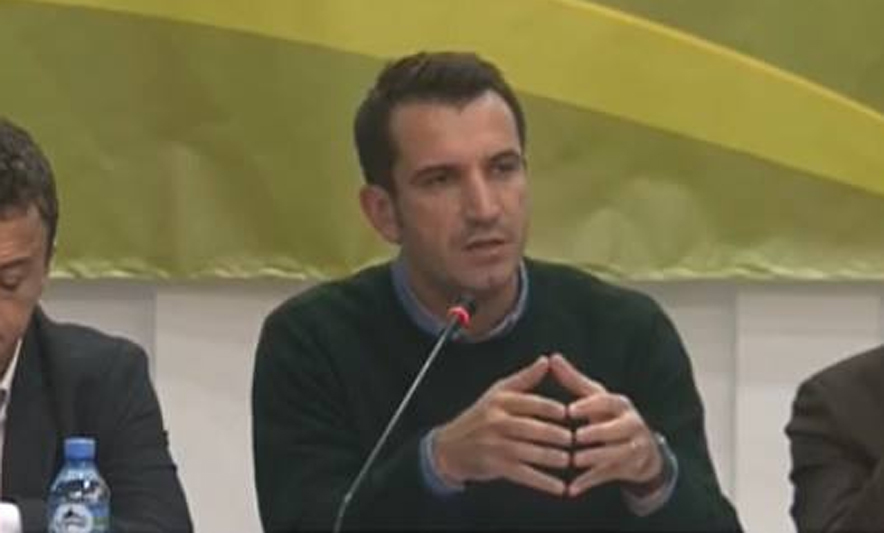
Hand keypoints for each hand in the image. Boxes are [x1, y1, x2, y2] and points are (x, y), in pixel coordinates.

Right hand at [433, 356, 572, 495]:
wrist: (450, 447)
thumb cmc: (479, 417)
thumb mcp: (497, 393)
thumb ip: (525, 378)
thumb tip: (546, 360)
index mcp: (499, 402)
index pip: (528, 403)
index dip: (549, 408)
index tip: (568, 413)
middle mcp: (495, 422)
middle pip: (530, 428)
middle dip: (554, 435)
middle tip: (575, 440)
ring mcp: (494, 445)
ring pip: (528, 452)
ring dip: (550, 458)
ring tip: (570, 461)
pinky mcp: (495, 466)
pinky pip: (523, 474)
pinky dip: (543, 482)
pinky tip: (559, 487)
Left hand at [549, 353, 662, 496]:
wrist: (642, 448)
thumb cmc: (609, 416)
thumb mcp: (596, 397)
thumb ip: (574, 380)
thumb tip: (552, 357)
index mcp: (621, 405)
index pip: (608, 402)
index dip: (589, 405)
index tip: (570, 410)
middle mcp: (632, 425)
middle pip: (618, 429)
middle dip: (598, 433)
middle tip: (576, 437)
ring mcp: (633, 449)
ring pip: (616, 454)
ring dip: (595, 458)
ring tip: (575, 461)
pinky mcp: (628, 469)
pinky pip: (609, 476)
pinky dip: (590, 482)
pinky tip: (571, 489)